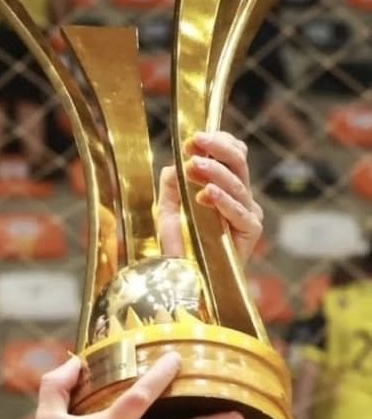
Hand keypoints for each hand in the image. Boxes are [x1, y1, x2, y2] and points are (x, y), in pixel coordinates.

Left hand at [157, 131, 263, 263]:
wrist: (186, 279)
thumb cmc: (180, 247)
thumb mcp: (168, 213)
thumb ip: (171, 188)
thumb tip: (172, 165)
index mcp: (225, 187)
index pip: (232, 156)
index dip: (217, 143)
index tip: (193, 138)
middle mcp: (240, 197)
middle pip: (238, 163)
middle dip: (217, 149)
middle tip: (196, 142)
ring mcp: (247, 213)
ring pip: (238, 184)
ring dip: (215, 172)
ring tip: (194, 166)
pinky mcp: (250, 232)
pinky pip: (240, 212)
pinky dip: (223, 201)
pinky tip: (206, 193)